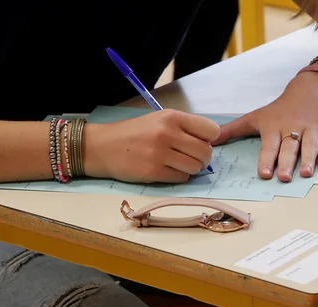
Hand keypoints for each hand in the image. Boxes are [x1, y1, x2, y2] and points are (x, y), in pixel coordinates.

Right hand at [84, 110, 219, 182]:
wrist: (103, 146)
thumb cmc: (135, 133)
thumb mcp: (159, 120)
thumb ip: (185, 128)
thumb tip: (214, 141)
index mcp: (172, 117)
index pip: (211, 130)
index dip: (210, 140)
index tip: (201, 143)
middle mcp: (167, 133)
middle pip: (206, 152)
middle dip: (203, 159)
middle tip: (192, 158)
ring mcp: (160, 153)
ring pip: (195, 168)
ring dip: (191, 169)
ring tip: (178, 164)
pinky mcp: (153, 172)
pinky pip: (181, 178)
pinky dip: (179, 177)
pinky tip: (168, 170)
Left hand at [215, 72, 317, 181]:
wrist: (308, 90)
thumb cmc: (279, 109)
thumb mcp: (254, 117)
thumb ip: (232, 130)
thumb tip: (209, 141)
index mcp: (274, 127)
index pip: (269, 145)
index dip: (266, 159)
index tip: (263, 173)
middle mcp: (292, 128)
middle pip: (289, 147)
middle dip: (287, 162)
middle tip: (284, 177)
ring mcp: (311, 128)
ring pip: (309, 145)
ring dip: (308, 159)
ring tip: (305, 173)